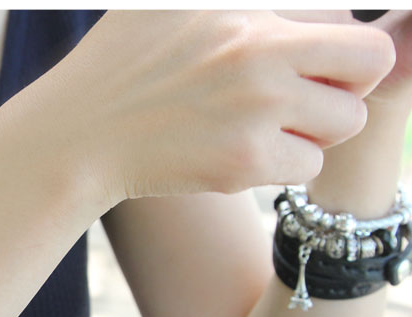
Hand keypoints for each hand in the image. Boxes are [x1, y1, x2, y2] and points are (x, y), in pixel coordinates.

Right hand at [48, 10, 394, 205]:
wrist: (79, 135)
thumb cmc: (122, 65)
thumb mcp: (170, 1)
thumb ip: (238, 2)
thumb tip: (272, 10)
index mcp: (246, 2)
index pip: (342, 11)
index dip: (329, 39)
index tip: (301, 59)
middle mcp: (258, 45)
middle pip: (371, 60)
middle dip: (350, 81)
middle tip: (310, 96)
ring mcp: (255, 106)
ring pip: (347, 121)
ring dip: (317, 129)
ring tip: (269, 128)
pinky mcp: (243, 162)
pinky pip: (308, 166)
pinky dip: (285, 166)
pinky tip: (243, 155)